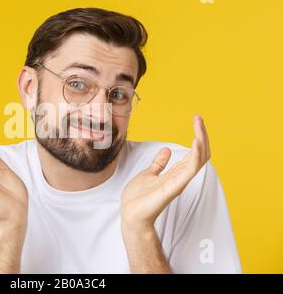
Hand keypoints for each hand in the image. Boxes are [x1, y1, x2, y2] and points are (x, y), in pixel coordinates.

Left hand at [121, 115, 210, 230]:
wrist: (130, 215)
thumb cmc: (139, 198)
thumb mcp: (148, 174)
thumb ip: (159, 164)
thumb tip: (167, 150)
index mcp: (175, 173)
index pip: (194, 153)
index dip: (197, 137)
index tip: (196, 120)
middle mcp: (180, 177)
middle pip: (200, 155)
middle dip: (201, 135)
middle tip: (199, 117)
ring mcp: (178, 182)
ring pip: (197, 161)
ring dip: (200, 142)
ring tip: (199, 125)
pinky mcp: (172, 188)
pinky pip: (188, 171)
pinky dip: (195, 156)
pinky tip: (196, 143)